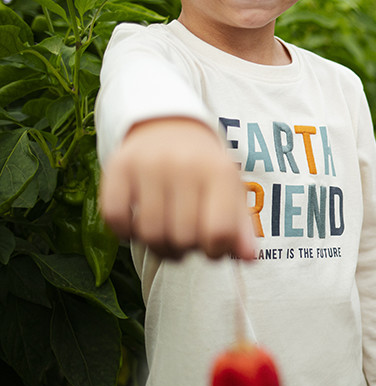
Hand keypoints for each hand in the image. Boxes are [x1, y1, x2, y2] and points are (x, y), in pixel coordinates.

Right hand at [99, 117, 255, 259]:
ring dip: (158, 246)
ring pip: (150, 234)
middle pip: (183, 238)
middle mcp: (184, 165)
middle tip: (187, 238)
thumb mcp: (230, 191)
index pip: (219, 233)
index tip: (212, 246)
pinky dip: (126, 232)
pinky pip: (116, 219)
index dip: (216, 251)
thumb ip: (241, 228)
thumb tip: (249, 259)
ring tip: (166, 235)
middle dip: (186, 249)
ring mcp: (148, 165)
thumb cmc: (205, 170)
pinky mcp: (118, 167)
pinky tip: (138, 223)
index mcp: (219, 172)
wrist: (170, 126)